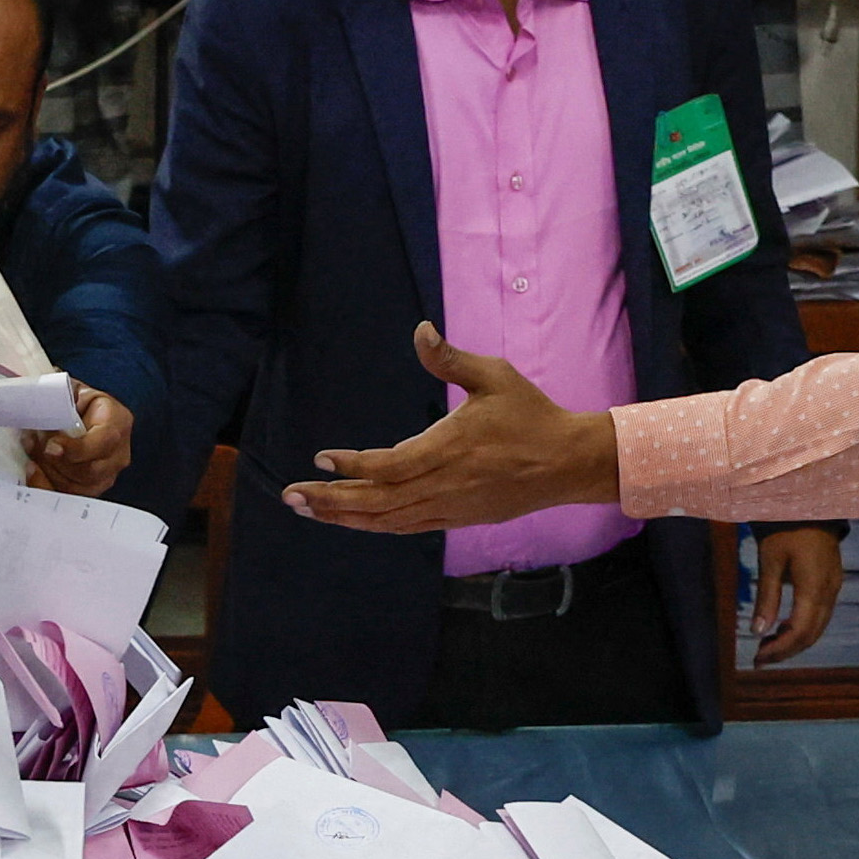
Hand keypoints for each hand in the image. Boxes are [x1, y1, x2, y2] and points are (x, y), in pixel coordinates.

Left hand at [24, 386, 134, 496]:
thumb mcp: (70, 391)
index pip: (105, 441)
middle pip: (90, 470)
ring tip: (33, 450)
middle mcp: (119, 452)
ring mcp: (107, 474)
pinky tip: (34, 471)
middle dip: (55, 461)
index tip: (50, 446)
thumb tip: (38, 407)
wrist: (79, 414)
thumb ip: (59, 399)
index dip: (76, 448)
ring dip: (48, 471)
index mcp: (118, 421)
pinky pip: (69, 496)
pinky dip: (47, 485)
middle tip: (35, 443)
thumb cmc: (75, 402)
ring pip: (77, 486)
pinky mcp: (91, 488)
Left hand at [281, 326, 622, 534]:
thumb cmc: (530, 414)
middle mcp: (444, 486)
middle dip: (330, 501)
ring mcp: (449, 508)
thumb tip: (421, 330)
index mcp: (449, 449)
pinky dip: (373, 526)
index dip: (352, 466)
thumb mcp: (494, 376)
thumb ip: (451, 358)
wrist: (568, 462)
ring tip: (307, 509)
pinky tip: (350, 519)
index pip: (388, 466)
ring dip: (344, 517)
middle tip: (290, 496)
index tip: (321, 458)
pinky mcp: (457, 519)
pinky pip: (406, 528)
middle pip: (376, 502)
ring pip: (387, 521)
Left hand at [745, 525, 845, 666]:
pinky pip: (821, 615)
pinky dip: (802, 628)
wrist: (810, 503)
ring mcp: (834, 587)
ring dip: (794, 641)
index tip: (758, 659)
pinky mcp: (832, 582)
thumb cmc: (785, 528)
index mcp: (815, 588)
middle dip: (786, 651)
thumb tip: (758, 631)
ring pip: (818, 626)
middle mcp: (830, 592)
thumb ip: (767, 597)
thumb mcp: (770, 561)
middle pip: (812, 634)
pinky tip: (783, 629)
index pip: (800, 632)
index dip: (780, 649)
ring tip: (768, 648)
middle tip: (760, 660)